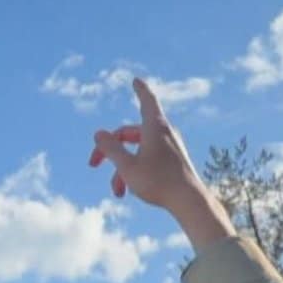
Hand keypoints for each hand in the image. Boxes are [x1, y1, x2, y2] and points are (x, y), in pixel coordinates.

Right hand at [89, 78, 233, 248]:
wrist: (190, 201)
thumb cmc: (158, 182)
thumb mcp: (126, 166)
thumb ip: (110, 149)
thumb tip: (98, 133)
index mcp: (154, 127)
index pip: (147, 100)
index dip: (140, 90)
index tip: (136, 80)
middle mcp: (164, 134)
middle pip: (130, 133)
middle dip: (110, 149)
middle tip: (92, 164)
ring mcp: (169, 148)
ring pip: (137, 151)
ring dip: (122, 169)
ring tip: (117, 192)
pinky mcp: (173, 161)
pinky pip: (148, 160)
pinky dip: (135, 172)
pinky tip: (127, 192)